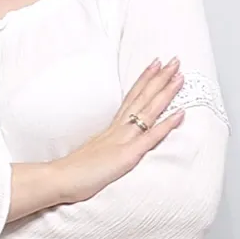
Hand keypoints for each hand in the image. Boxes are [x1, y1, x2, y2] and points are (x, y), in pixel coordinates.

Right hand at [51, 57, 186, 204]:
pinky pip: (151, 137)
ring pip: (148, 110)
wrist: (58, 178)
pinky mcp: (127, 155)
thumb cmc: (74, 171)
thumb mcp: (93, 152)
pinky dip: (167, 124)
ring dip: (166, 92)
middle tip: (174, 60)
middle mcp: (118, 128)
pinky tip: (181, 113)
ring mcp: (123, 139)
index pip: (131, 97)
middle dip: (160, 78)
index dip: (144, 80)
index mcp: (111, 128)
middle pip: (142, 97)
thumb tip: (110, 144)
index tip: (156, 65)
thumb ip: (104, 145)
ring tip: (180, 76)